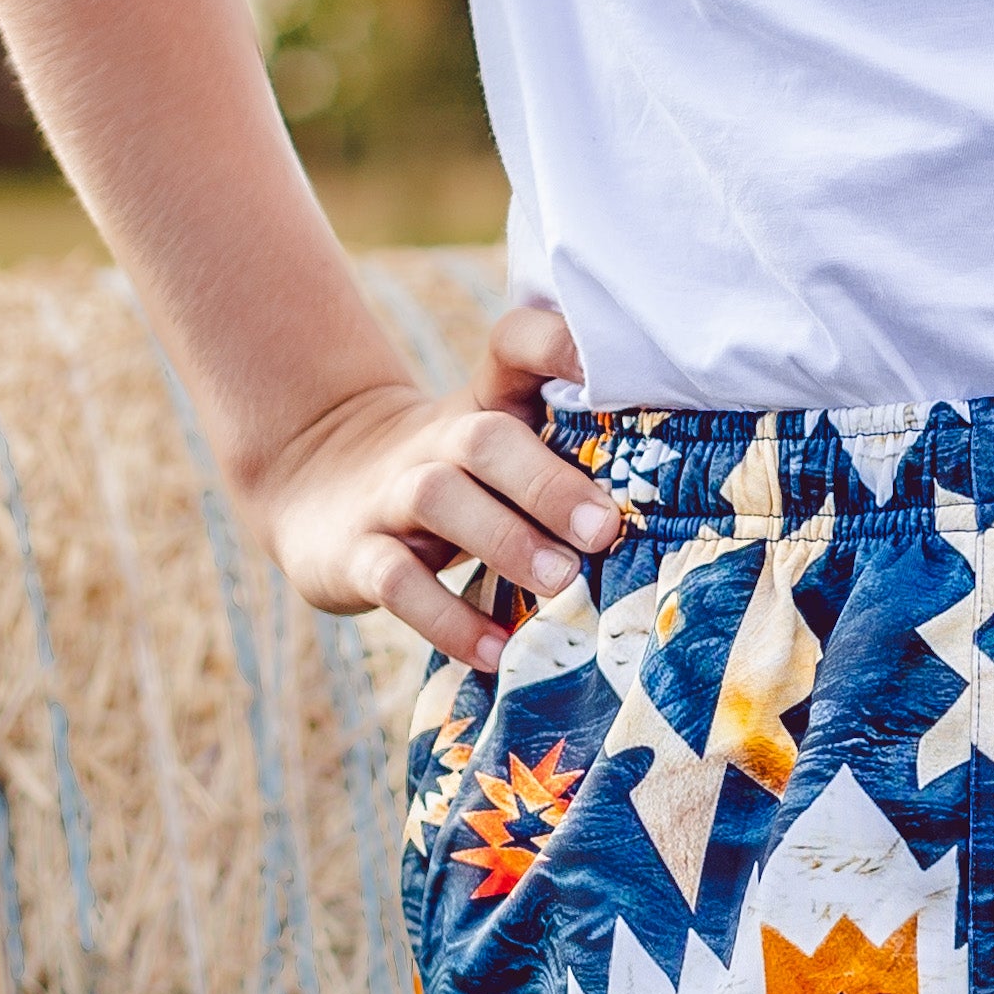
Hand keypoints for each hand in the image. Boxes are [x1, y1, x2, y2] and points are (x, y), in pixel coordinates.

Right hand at [248, 300, 628, 666]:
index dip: (554, 343)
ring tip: (561, 583)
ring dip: (504, 541)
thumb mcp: (500, 454)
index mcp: (483, 405)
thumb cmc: (457, 482)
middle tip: (603, 528)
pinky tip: (495, 651)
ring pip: (437, 498)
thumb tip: (679, 506)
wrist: (315, 487)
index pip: (512, 346)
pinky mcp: (352, 554)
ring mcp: (388, 495)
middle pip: (484, 438)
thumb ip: (568, 462)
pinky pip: (395, 582)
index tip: (602, 367)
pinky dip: (447, 619)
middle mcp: (436, 441)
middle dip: (546, 482)